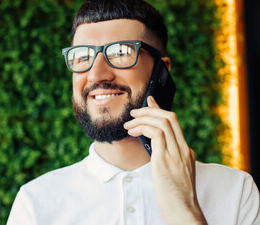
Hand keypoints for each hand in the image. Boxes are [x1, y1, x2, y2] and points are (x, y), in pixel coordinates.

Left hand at [123, 96, 206, 224]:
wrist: (183, 212)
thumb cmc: (176, 197)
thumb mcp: (174, 173)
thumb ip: (168, 158)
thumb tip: (156, 148)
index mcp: (186, 152)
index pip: (173, 123)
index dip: (159, 109)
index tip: (149, 101)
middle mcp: (184, 150)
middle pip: (169, 117)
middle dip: (149, 110)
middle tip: (133, 113)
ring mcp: (176, 154)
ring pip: (162, 122)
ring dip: (142, 119)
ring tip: (128, 125)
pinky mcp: (165, 161)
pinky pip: (156, 134)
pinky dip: (142, 128)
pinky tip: (132, 132)